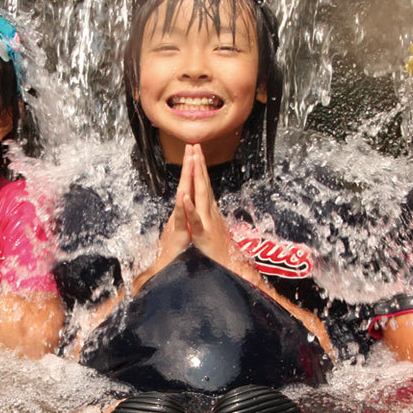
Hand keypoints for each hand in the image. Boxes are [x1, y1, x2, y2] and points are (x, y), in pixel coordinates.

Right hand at [134, 146, 194, 291]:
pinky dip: (183, 207)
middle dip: (189, 165)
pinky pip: (182, 219)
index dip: (193, 170)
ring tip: (190, 161)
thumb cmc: (174, 254)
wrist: (164, 271)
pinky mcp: (180, 234)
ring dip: (186, 179)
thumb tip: (187, 209)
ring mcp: (179, 222)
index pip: (190, 187)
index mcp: (183, 213)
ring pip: (183, 197)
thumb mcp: (183, 234)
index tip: (196, 152)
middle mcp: (180, 214)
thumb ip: (185, 220)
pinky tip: (183, 196)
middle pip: (186, 186)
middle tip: (191, 146)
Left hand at [182, 144, 235, 264]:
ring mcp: (208, 221)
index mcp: (210, 209)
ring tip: (194, 160)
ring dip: (197, 177)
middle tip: (195, 145)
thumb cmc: (218, 250)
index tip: (196, 150)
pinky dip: (190, 209)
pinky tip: (185, 197)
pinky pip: (196, 220)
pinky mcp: (202, 234)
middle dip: (199, 163)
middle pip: (204, 183)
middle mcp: (210, 211)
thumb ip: (209, 214)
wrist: (227, 268)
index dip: (200, 166)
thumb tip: (208, 202)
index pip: (204, 184)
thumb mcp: (213, 227)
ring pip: (202, 195)